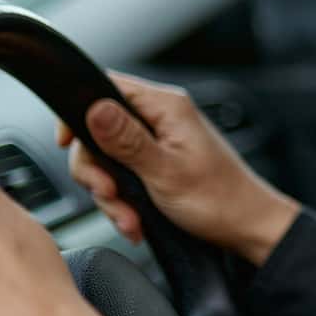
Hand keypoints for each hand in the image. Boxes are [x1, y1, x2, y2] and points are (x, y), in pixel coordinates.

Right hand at [58, 71, 298, 265]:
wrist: (247, 229)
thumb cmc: (219, 200)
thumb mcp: (164, 171)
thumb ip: (125, 140)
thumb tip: (93, 108)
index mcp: (167, 107)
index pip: (106, 87)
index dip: (79, 113)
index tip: (68, 144)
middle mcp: (162, 118)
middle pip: (98, 130)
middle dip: (97, 171)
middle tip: (110, 195)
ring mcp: (160, 142)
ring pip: (108, 160)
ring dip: (111, 194)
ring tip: (130, 219)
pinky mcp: (158, 165)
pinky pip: (124, 177)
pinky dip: (124, 202)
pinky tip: (135, 221)